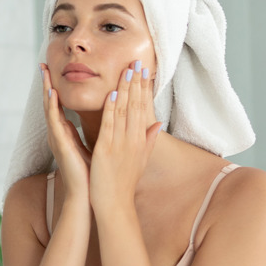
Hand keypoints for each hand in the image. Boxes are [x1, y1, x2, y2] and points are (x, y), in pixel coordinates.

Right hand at [40, 63, 90, 198]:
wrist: (88, 195)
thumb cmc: (93, 175)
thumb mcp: (97, 146)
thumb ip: (100, 130)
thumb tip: (109, 117)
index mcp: (67, 134)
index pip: (60, 107)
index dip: (56, 89)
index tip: (55, 73)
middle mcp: (59, 134)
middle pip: (50, 104)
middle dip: (46, 84)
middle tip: (43, 65)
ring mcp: (57, 139)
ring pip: (49, 108)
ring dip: (46, 89)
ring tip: (43, 72)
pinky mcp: (60, 144)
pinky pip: (54, 121)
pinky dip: (52, 106)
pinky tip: (51, 93)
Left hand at [89, 60, 161, 211]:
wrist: (115, 204)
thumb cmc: (124, 183)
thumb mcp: (140, 160)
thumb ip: (148, 140)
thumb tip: (158, 123)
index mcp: (140, 140)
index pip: (143, 108)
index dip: (143, 89)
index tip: (143, 71)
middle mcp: (133, 140)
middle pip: (136, 106)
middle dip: (136, 83)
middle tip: (137, 61)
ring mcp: (120, 144)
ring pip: (124, 112)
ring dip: (125, 90)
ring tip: (126, 70)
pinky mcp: (106, 150)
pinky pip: (110, 126)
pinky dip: (111, 110)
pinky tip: (112, 95)